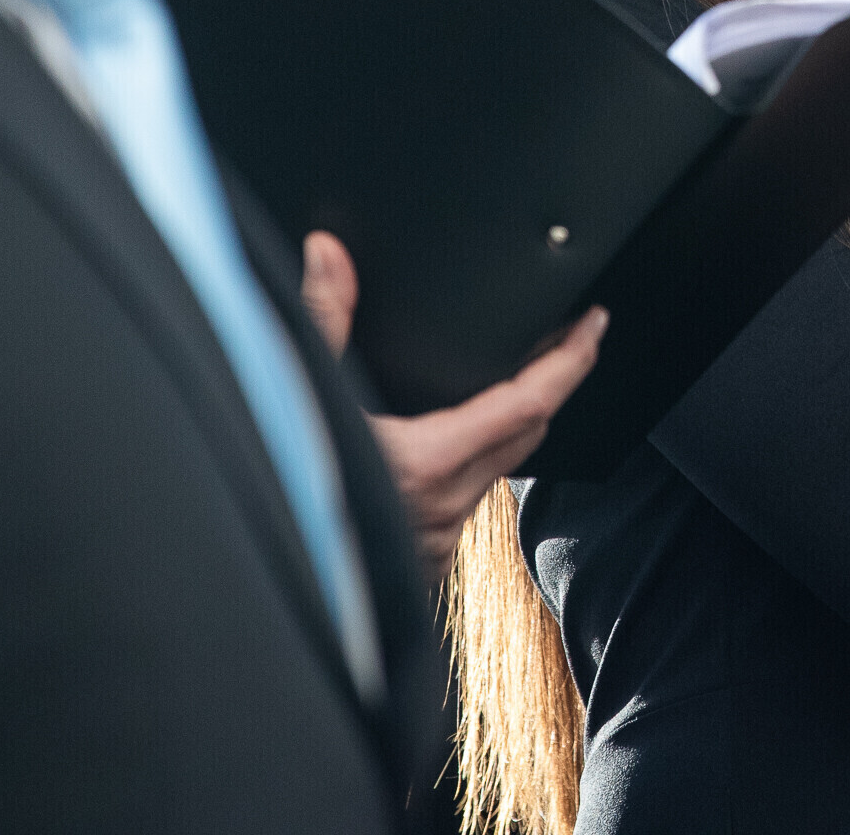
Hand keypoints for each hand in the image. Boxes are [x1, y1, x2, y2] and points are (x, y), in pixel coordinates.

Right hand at [301, 231, 606, 580]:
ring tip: (518, 379)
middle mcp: (445, 504)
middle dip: (554, 383)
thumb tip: (328, 253)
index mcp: (427, 462)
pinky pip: (467, 503)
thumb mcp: (298, 399)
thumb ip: (321, 320)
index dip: (572, 359)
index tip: (594, 324)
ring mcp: (437, 538)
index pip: (531, 402)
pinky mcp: (422, 560)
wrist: (255, 595)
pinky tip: (456, 443)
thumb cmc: (279, 497)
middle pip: (529, 433)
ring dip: (513, 424)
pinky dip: (474, 465)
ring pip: (499, 471)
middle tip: (568, 338)